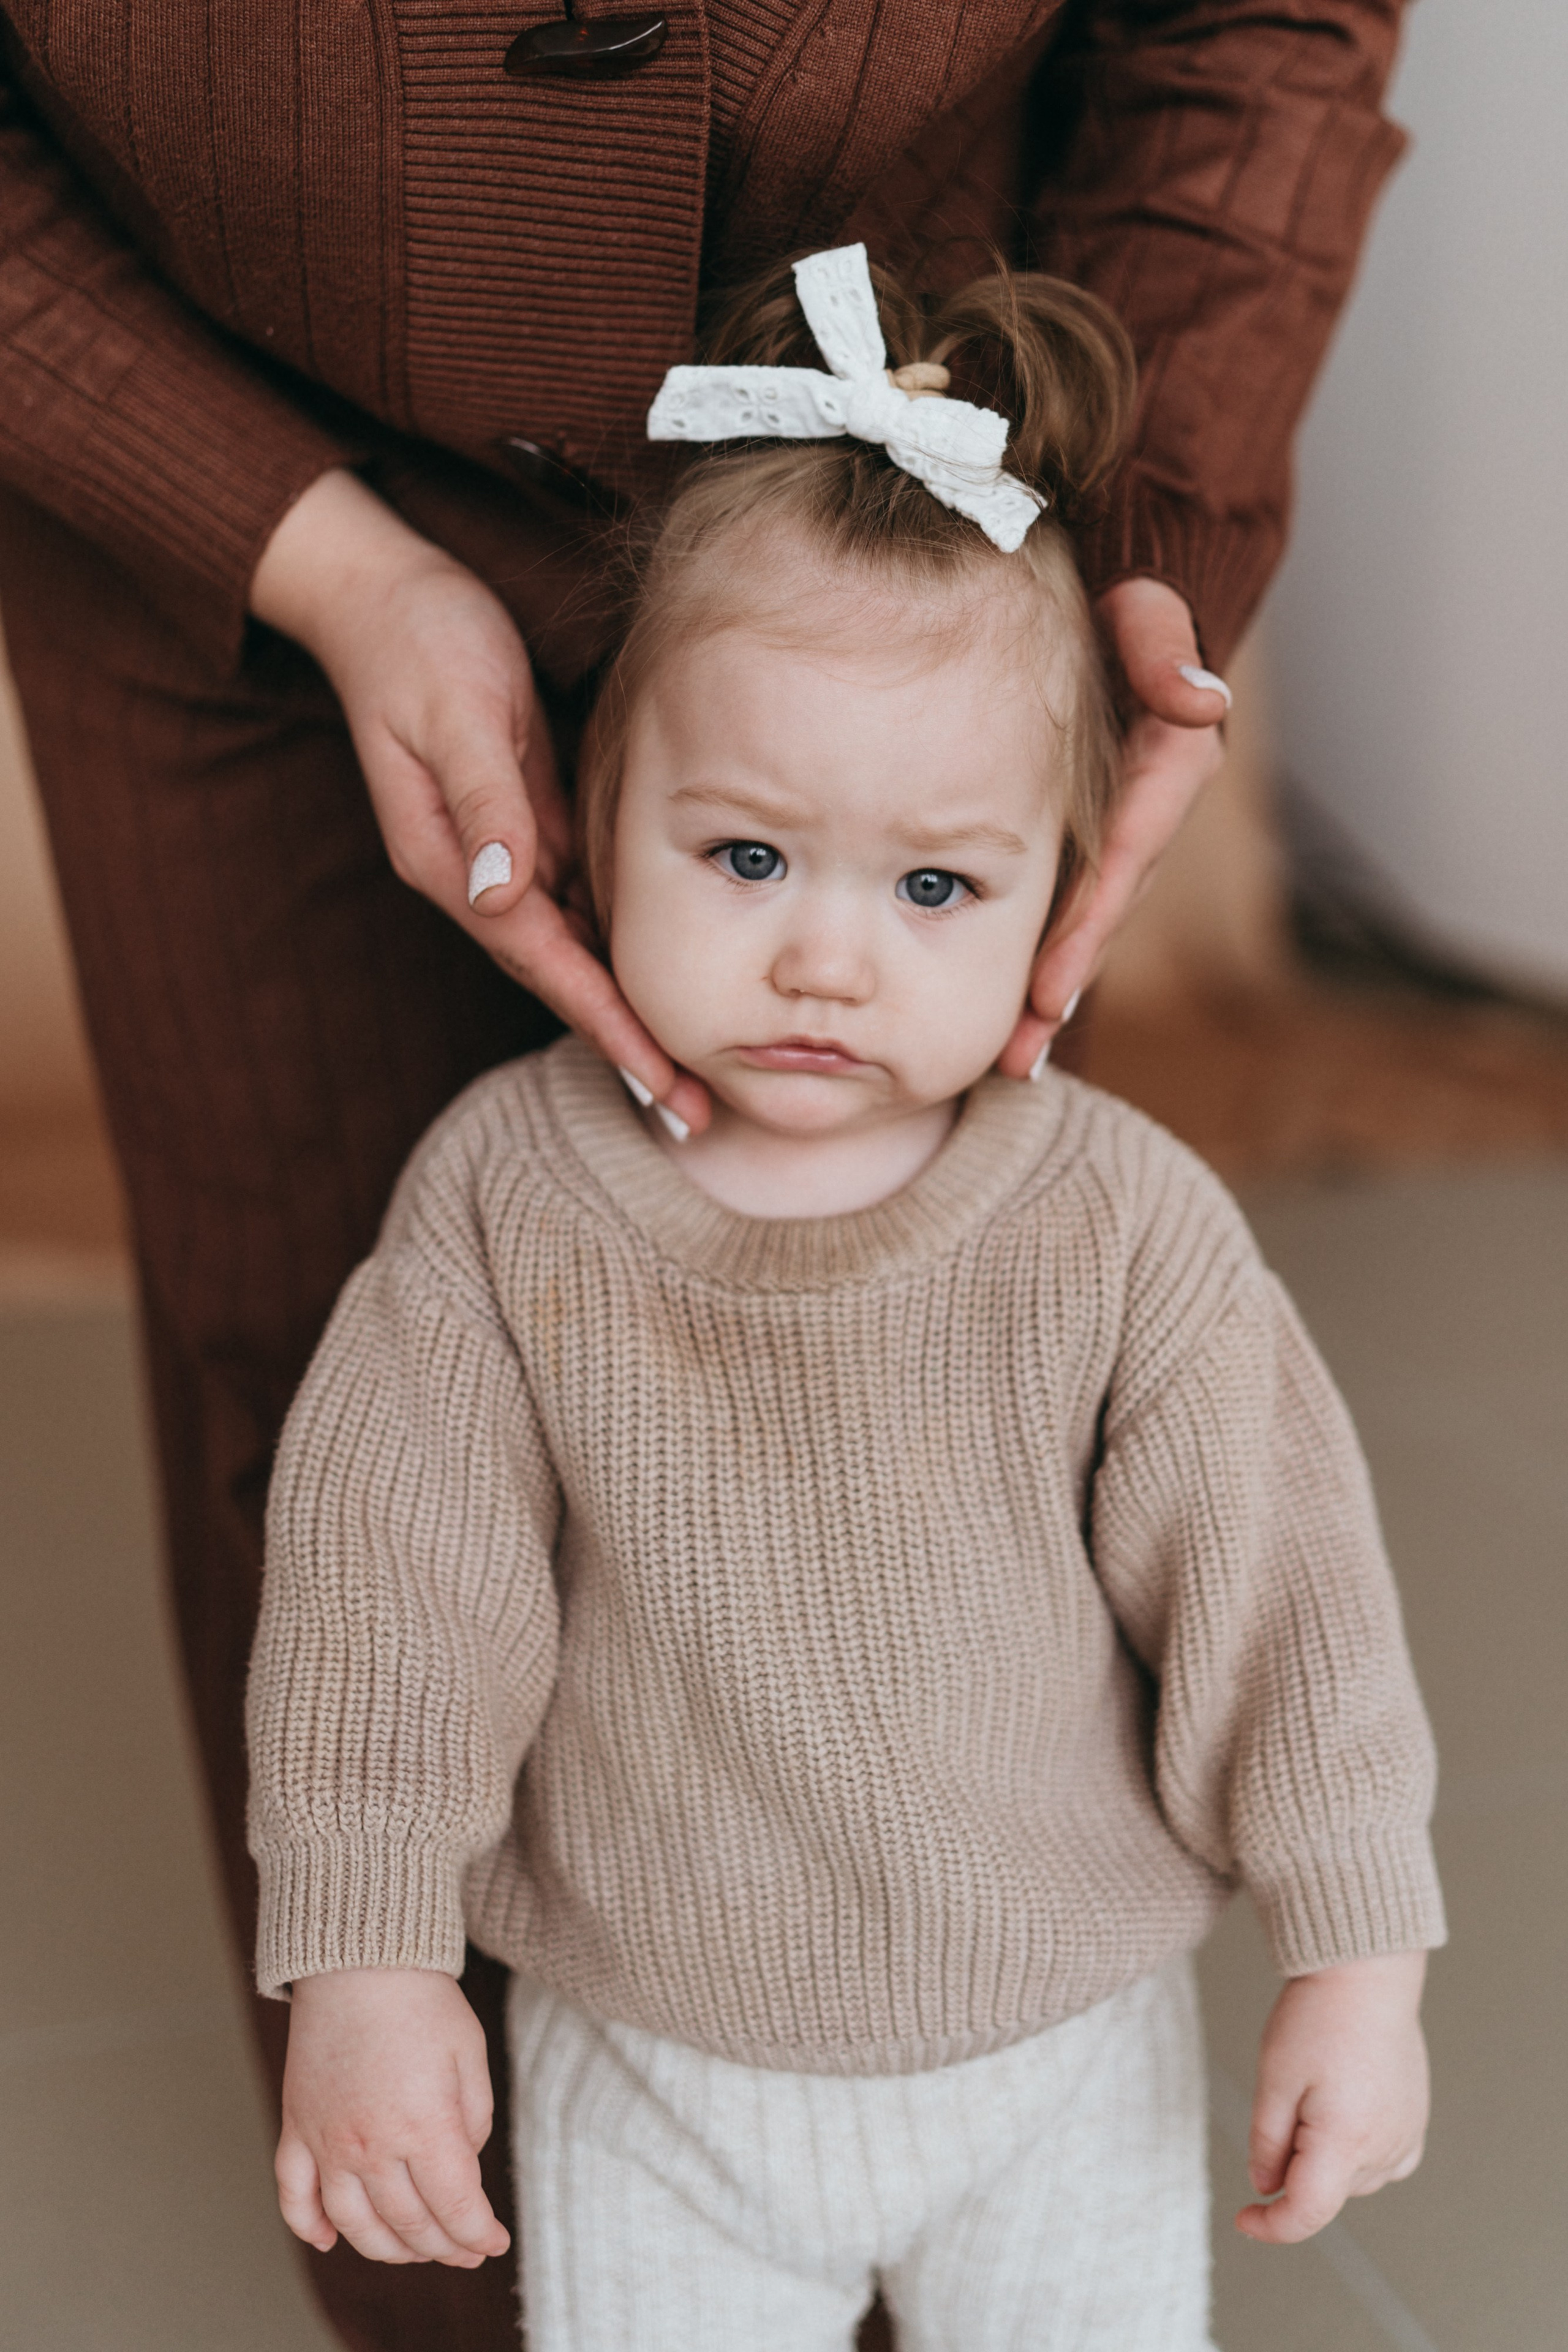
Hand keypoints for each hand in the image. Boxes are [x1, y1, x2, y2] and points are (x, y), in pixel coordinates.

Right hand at [250, 469, 707, 1130]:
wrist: (386, 597)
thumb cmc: (421, 643)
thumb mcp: (454, 713)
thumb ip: (484, 801)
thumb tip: (499, 893)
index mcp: (453, 863)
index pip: (543, 961)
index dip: (604, 1023)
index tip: (655, 1081)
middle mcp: (476, 877)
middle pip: (563, 979)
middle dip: (625, 1048)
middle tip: (691, 1116)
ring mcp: (501, 856)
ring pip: (576, 953)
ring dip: (628, 1013)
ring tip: (689, 1075)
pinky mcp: (525, 827)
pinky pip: (581, 905)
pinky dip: (621, 950)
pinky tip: (666, 981)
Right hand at [275, 1966, 511, 2266]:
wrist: (358, 1959)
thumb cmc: (421, 2000)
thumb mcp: (471, 2055)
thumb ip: (473, 2120)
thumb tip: (464, 2168)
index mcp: (424, 2125)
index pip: (456, 2207)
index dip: (478, 2234)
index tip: (493, 2241)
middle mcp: (371, 2144)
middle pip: (409, 2223)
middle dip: (443, 2246)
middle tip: (463, 2249)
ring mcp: (327, 2140)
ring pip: (354, 2224)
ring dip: (386, 2249)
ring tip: (413, 2249)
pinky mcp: (295, 2126)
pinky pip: (293, 2195)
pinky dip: (309, 2226)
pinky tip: (331, 2240)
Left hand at [998, 577, 1228, 1078]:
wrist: (1106, 601)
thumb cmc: (1117, 599)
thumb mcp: (1144, 603)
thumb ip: (1162, 641)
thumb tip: (1198, 701)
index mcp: (1165, 766)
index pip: (1123, 858)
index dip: (1086, 927)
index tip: (1049, 991)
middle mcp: (1146, 811)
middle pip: (1103, 912)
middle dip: (1061, 985)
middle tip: (1016, 1054)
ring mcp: (1114, 828)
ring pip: (1082, 921)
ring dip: (1048, 991)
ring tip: (1006, 1059)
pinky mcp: (1083, 836)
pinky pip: (1061, 903)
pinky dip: (1040, 956)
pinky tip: (1008, 1013)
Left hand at [1238, 1950, 1429, 2244]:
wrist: (1366, 1975)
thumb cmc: (1317, 2017)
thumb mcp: (1273, 2078)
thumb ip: (1267, 2142)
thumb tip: (1266, 2187)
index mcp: (1346, 2140)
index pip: (1308, 2212)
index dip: (1272, 2226)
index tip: (1244, 2219)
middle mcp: (1385, 2147)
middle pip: (1326, 2189)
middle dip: (1293, 2165)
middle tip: (1285, 2099)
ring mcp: (1406, 2135)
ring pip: (1351, 2177)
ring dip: (1324, 2156)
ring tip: (1315, 2089)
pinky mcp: (1416, 2121)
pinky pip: (1383, 2161)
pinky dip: (1356, 2151)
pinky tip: (1344, 2111)